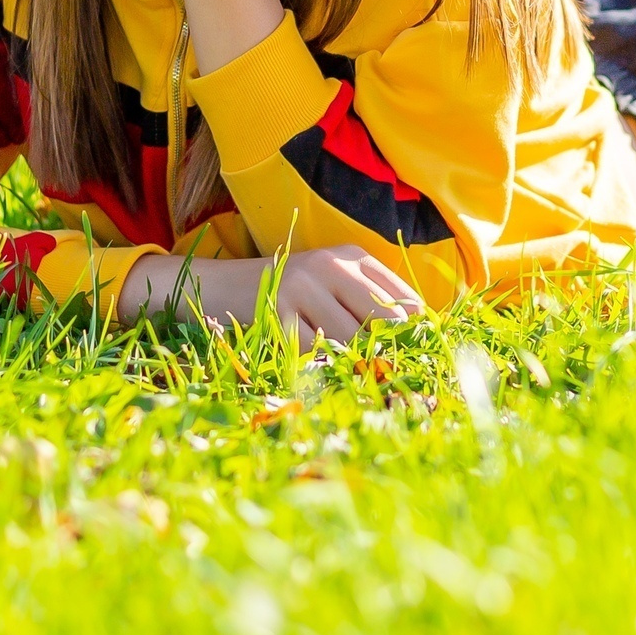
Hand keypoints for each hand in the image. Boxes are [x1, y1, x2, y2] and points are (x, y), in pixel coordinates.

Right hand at [119, 246, 422, 347]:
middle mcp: (331, 264)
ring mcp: (303, 285)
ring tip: (344, 369)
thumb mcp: (328, 286)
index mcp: (351, 255)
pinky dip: (318, 364)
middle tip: (394, 379)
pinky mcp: (279, 311)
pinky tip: (308, 361)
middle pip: (385, 319)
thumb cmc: (282, 294)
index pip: (403, 298)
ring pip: (351, 340)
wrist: (215, 286)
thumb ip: (367, 305)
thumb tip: (417, 342)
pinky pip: (315, 351)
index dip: (416, 334)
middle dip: (391, 351)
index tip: (420, 361)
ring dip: (352, 362)